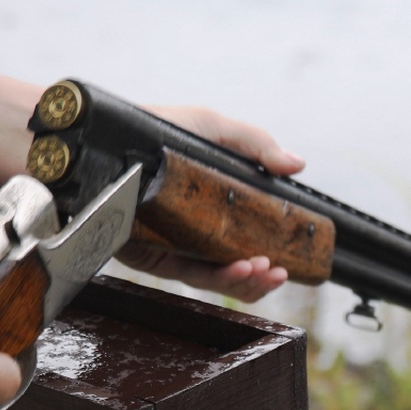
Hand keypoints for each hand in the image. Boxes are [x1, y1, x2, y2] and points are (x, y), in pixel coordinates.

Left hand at [119, 105, 306, 301]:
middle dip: (258, 278)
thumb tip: (297, 164)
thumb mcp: (214, 129)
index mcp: (211, 209)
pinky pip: (185, 275)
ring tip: (260, 269)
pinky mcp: (148, 254)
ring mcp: (171, 245)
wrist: (113, 135)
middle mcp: (193, 232)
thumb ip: (255, 145)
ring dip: (242, 280)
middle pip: (230, 269)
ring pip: (211, 278)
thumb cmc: (159, 129)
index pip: (242, 244)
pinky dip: (216, 276)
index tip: (285, 263)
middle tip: (275, 271)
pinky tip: (237, 269)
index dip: (265, 260)